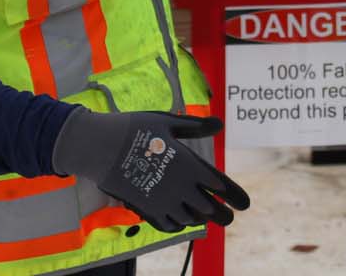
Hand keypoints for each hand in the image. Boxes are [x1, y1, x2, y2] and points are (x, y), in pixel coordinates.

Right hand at [52, 109, 248, 230]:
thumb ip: (195, 127)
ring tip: (207, 218)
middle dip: (222, 214)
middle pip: (209, 208)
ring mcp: (162, 200)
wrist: (100, 147)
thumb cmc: (136, 128)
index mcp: (188, 164)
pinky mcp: (145, 207)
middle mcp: (179, 186)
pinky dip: (178, 224)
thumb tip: (219, 124)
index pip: (219, 185)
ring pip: (190, 218)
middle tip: (229, 217)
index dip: (235, 195)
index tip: (245, 204)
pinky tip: (182, 220)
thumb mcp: (169, 121)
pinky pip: (167, 223)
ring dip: (201, 218)